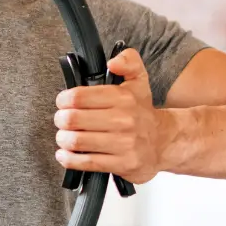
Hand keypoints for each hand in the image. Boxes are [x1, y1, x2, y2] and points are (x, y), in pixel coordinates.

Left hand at [54, 47, 169, 184]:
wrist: (164, 142)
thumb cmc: (143, 112)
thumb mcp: (139, 80)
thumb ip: (128, 61)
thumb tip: (113, 62)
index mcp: (123, 97)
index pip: (78, 96)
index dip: (63, 100)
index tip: (63, 103)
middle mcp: (124, 120)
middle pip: (73, 119)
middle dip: (60, 120)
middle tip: (62, 121)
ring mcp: (124, 144)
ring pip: (77, 141)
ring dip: (63, 139)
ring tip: (64, 137)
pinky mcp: (123, 164)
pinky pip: (87, 162)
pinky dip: (69, 159)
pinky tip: (65, 155)